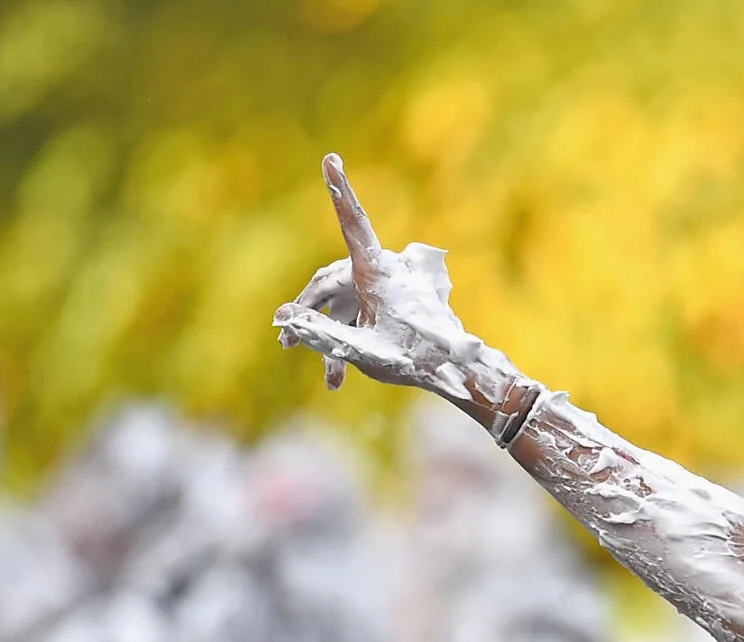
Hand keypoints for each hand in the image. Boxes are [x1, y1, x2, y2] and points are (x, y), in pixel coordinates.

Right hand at [271, 154, 512, 413]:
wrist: (460, 373)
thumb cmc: (415, 359)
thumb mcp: (362, 351)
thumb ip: (320, 335)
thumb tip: (283, 320)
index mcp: (377, 270)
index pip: (351, 222)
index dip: (339, 189)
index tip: (331, 158)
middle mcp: (382, 272)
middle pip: (330, 283)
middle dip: (307, 316)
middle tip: (284, 345)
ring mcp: (388, 288)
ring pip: (345, 305)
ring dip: (332, 339)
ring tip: (329, 381)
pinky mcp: (394, 305)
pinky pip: (362, 315)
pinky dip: (350, 341)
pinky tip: (341, 380)